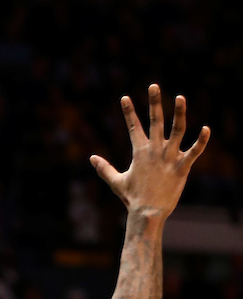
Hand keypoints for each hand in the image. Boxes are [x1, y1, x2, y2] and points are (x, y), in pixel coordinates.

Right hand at [91, 85, 208, 218]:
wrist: (148, 213)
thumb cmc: (132, 198)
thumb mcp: (116, 182)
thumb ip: (104, 168)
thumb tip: (91, 158)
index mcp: (139, 152)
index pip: (133, 127)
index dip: (129, 112)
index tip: (125, 97)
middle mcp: (155, 150)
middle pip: (156, 121)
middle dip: (153, 102)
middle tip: (153, 86)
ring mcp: (170, 157)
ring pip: (177, 130)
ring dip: (179, 113)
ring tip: (180, 97)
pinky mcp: (182, 167)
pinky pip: (194, 152)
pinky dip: (201, 141)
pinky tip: (207, 129)